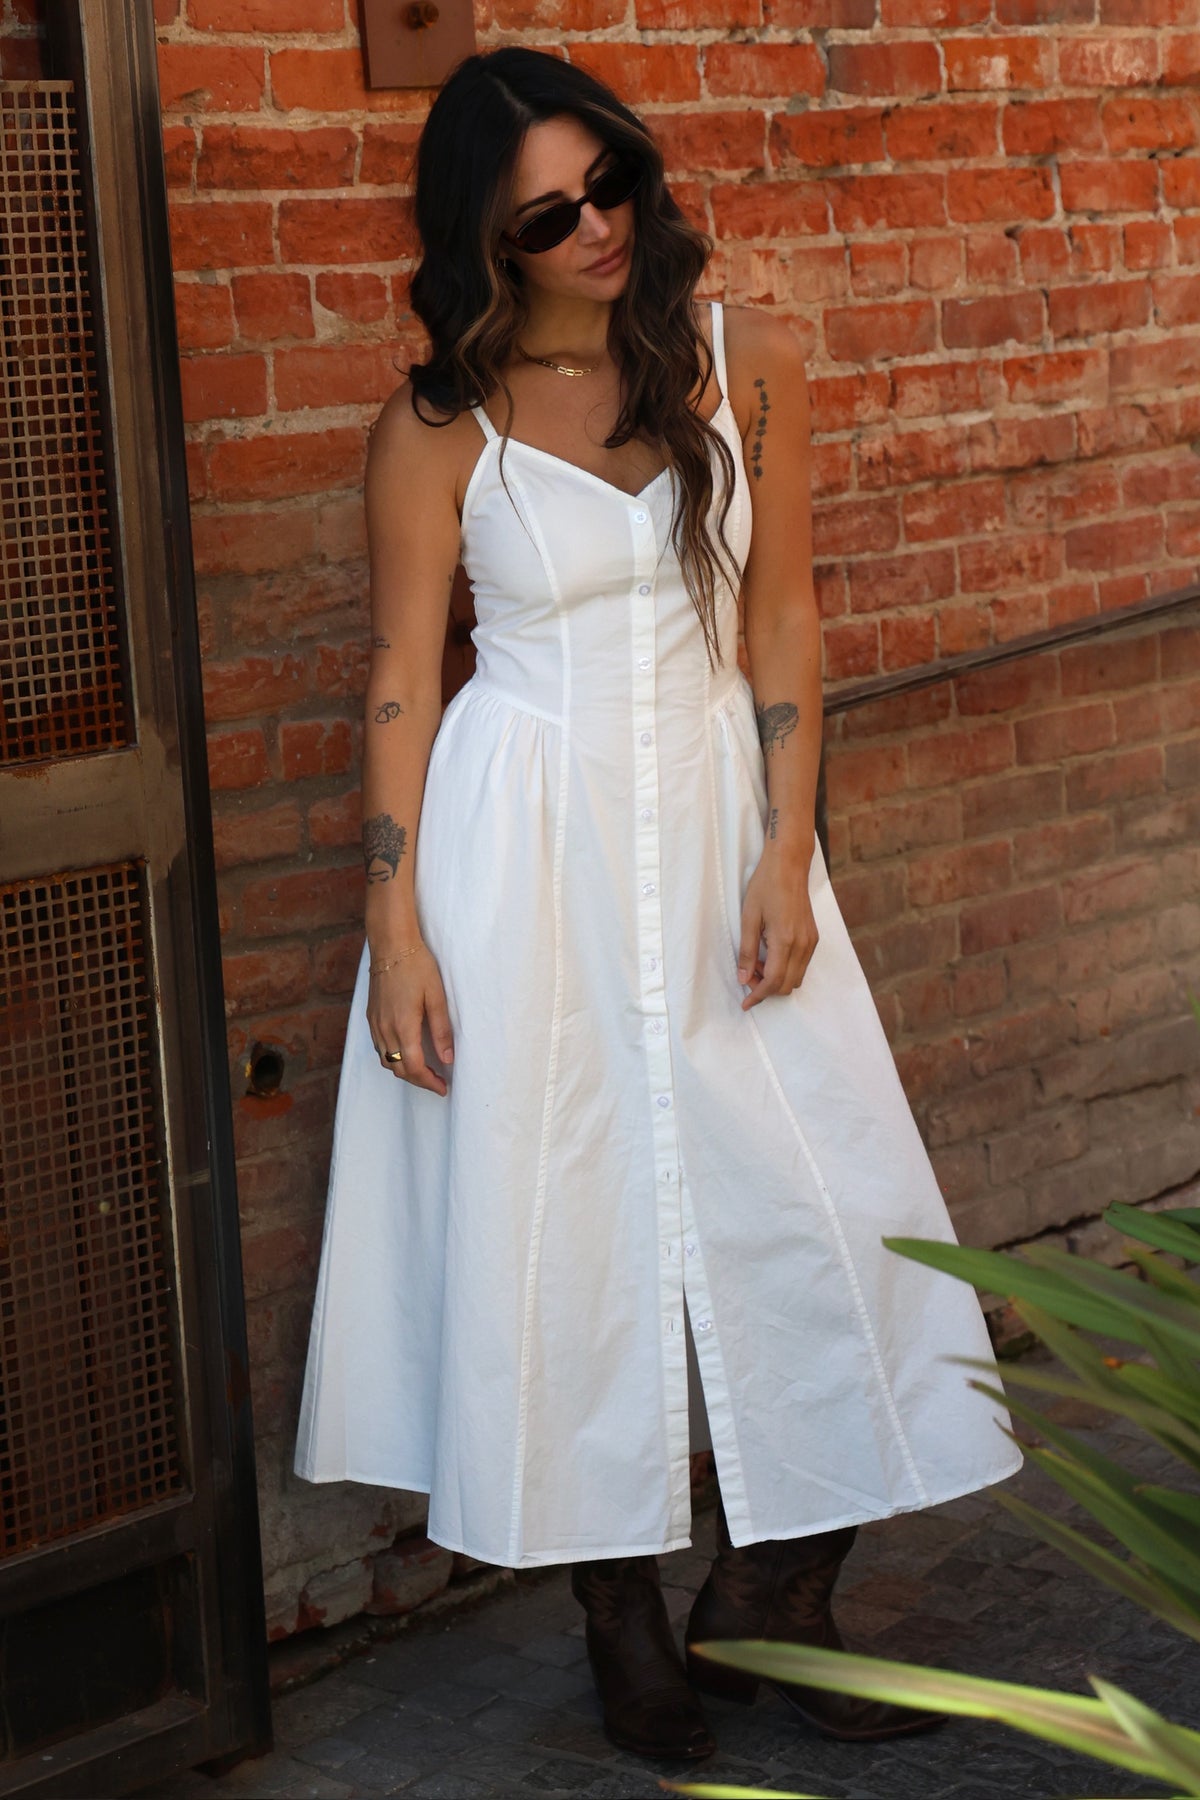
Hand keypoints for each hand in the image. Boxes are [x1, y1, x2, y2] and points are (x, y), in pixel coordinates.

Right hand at [367, 942, 453, 1094]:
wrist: (391, 946)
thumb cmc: (417, 967)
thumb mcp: (436, 997)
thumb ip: (441, 1030)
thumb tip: (447, 1058)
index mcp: (403, 1026)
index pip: (414, 1067)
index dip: (429, 1082)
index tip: (443, 1088)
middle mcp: (385, 1030)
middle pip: (399, 1069)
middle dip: (419, 1081)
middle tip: (437, 1083)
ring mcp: (375, 1024)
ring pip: (386, 1062)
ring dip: (405, 1071)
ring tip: (424, 1071)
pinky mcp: (371, 1018)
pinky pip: (379, 1049)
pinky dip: (393, 1059)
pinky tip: (406, 1054)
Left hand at [736, 851, 817, 1010]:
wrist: (789, 865)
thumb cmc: (765, 886)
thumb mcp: (748, 917)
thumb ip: (746, 951)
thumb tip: (743, 979)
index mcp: (785, 940)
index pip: (772, 982)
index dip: (757, 996)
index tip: (745, 1004)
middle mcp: (803, 945)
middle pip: (786, 985)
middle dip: (765, 988)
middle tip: (747, 975)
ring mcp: (811, 942)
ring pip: (795, 978)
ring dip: (776, 979)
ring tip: (756, 962)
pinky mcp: (814, 937)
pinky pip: (801, 965)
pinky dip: (785, 969)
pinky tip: (769, 954)